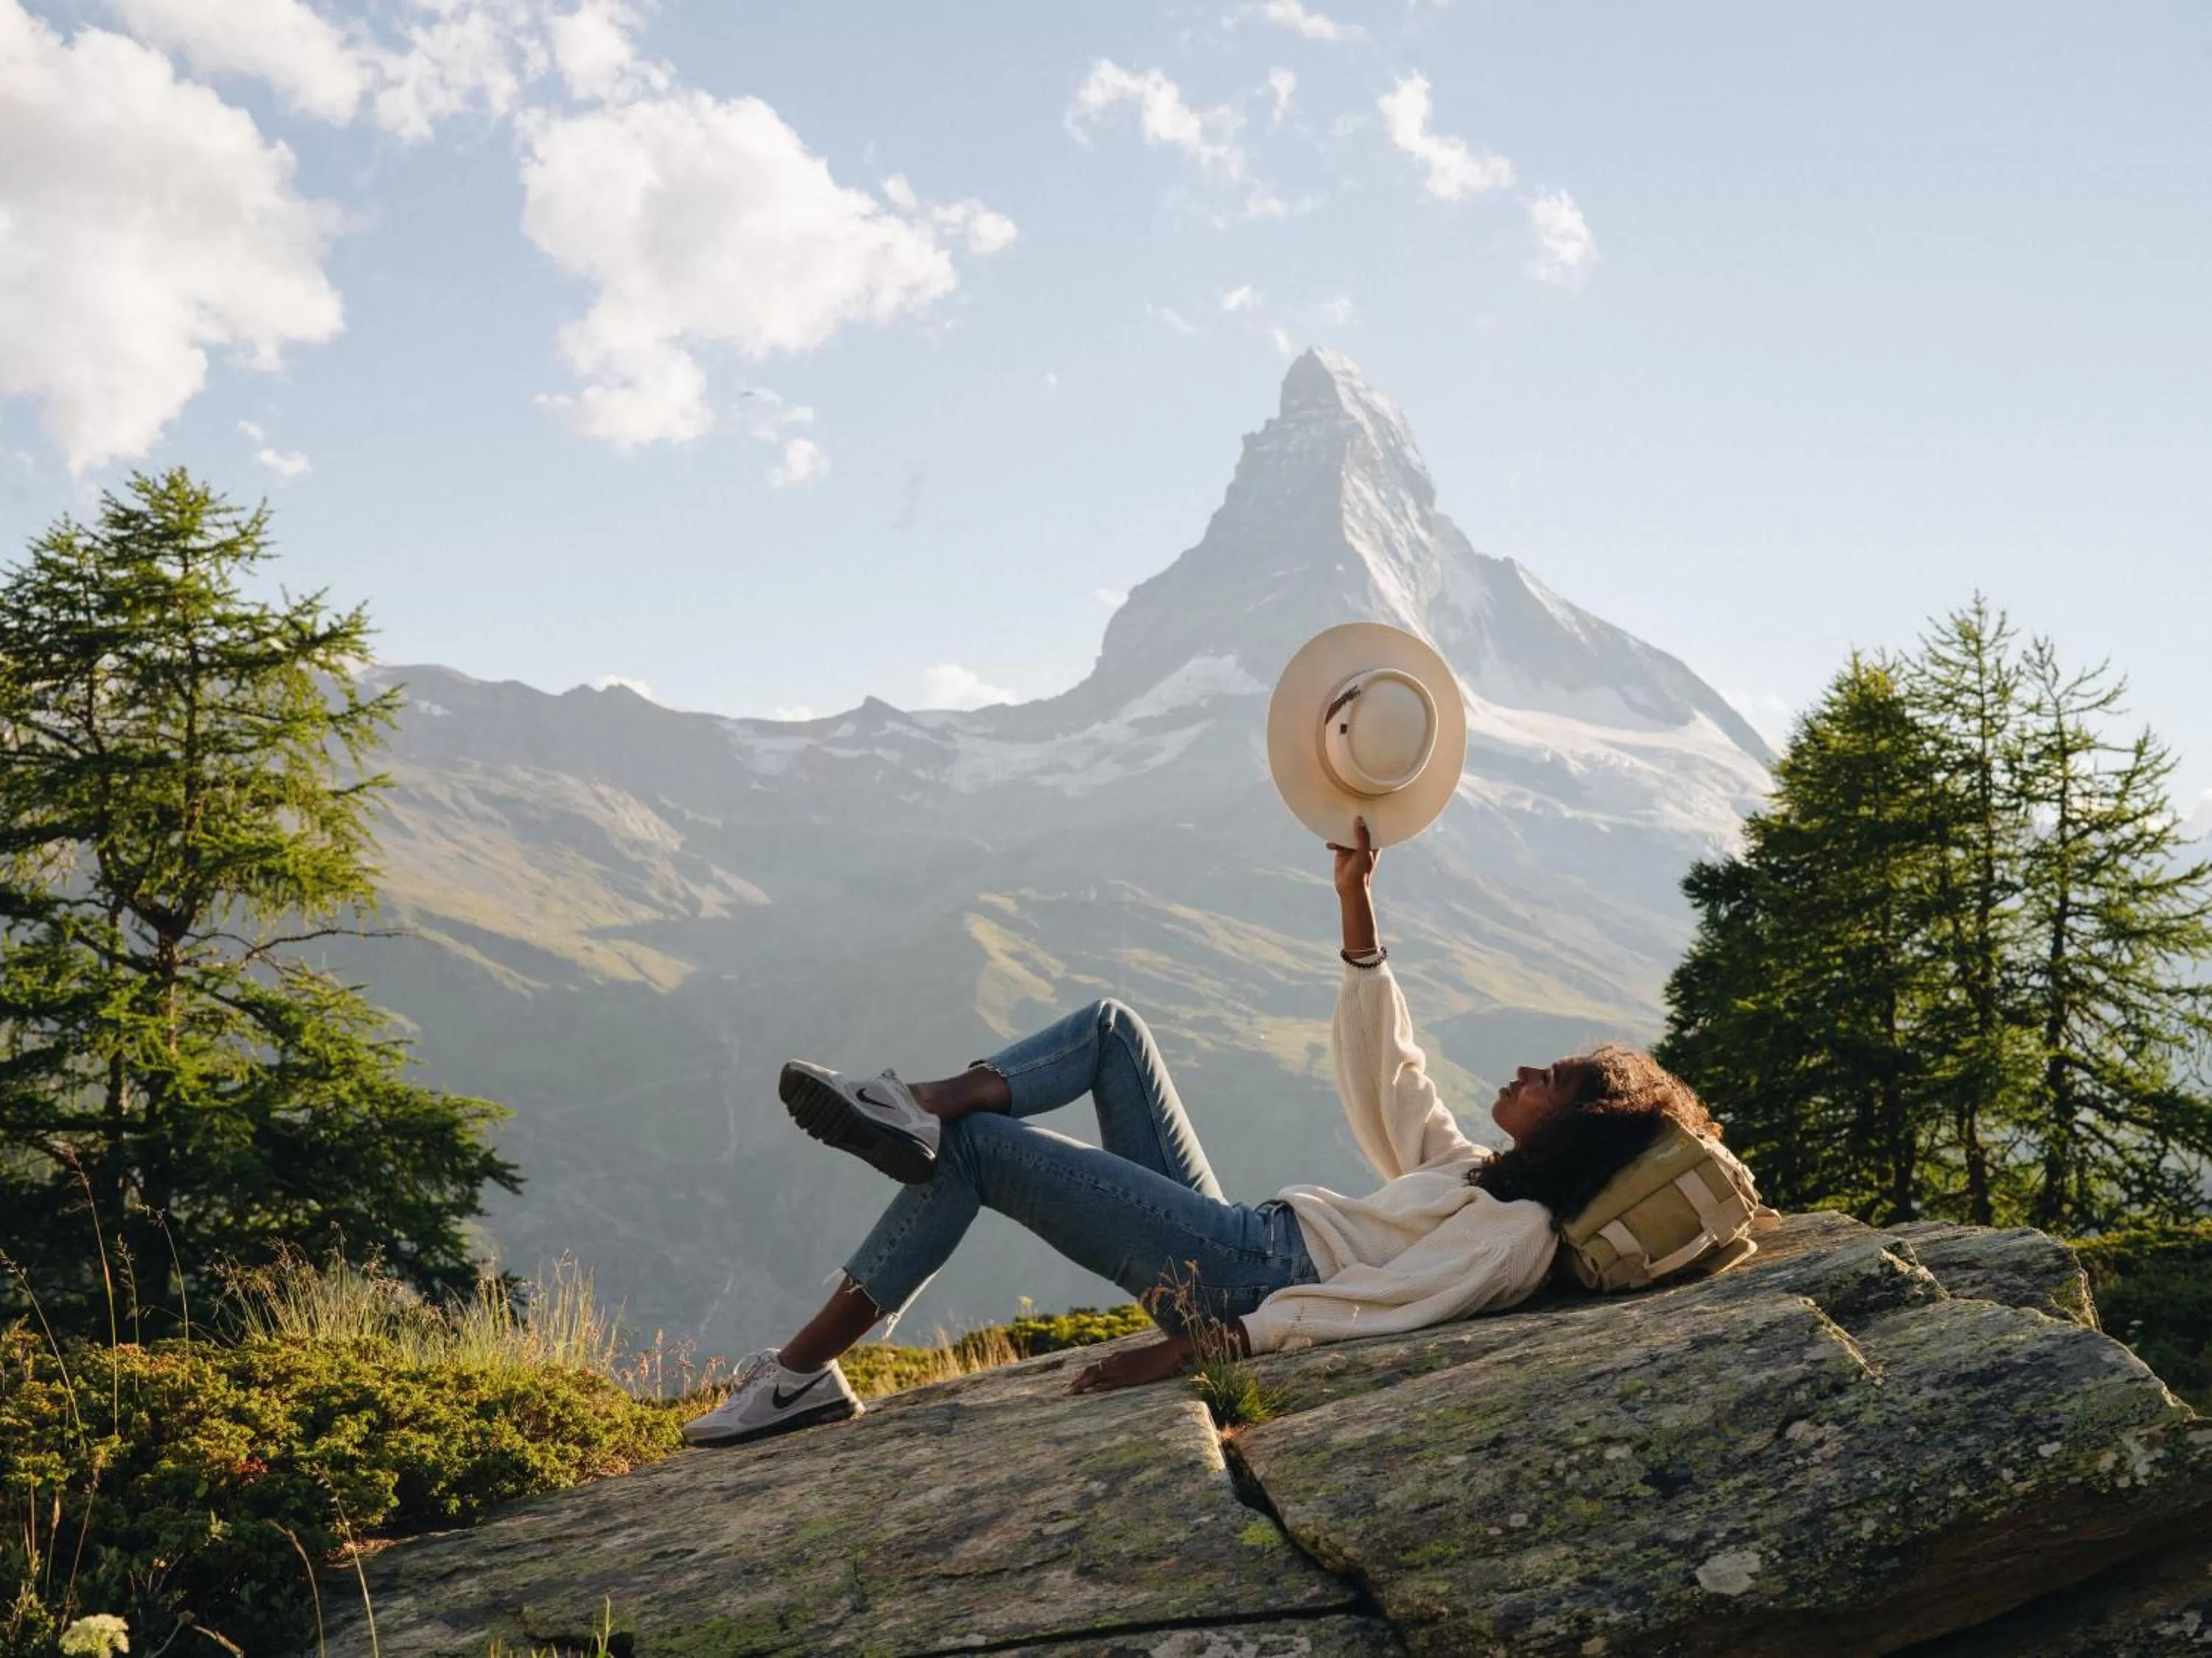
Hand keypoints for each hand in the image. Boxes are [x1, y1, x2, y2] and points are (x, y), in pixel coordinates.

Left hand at [1067, 1335, 1192, 1393]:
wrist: (1169, 1351)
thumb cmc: (1156, 1357)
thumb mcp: (1137, 1360)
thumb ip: (1126, 1365)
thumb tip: (1116, 1372)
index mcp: (1117, 1357)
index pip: (1093, 1367)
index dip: (1080, 1376)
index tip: (1070, 1385)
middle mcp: (1116, 1361)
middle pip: (1090, 1371)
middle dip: (1076, 1381)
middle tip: (1063, 1392)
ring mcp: (1122, 1368)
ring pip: (1096, 1376)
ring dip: (1081, 1384)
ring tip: (1069, 1393)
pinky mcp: (1130, 1376)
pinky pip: (1110, 1382)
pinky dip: (1098, 1386)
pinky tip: (1088, 1391)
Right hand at [1326, 815, 1377, 897]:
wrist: (1349, 888)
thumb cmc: (1361, 872)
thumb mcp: (1362, 853)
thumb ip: (1362, 836)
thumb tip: (1360, 819)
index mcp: (1373, 844)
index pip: (1372, 827)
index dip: (1369, 817)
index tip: (1365, 804)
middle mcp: (1363, 844)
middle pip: (1358, 828)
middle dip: (1352, 821)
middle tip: (1346, 809)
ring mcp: (1352, 848)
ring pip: (1346, 834)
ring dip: (1340, 832)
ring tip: (1334, 827)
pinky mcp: (1342, 852)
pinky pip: (1336, 842)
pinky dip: (1333, 842)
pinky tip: (1329, 845)